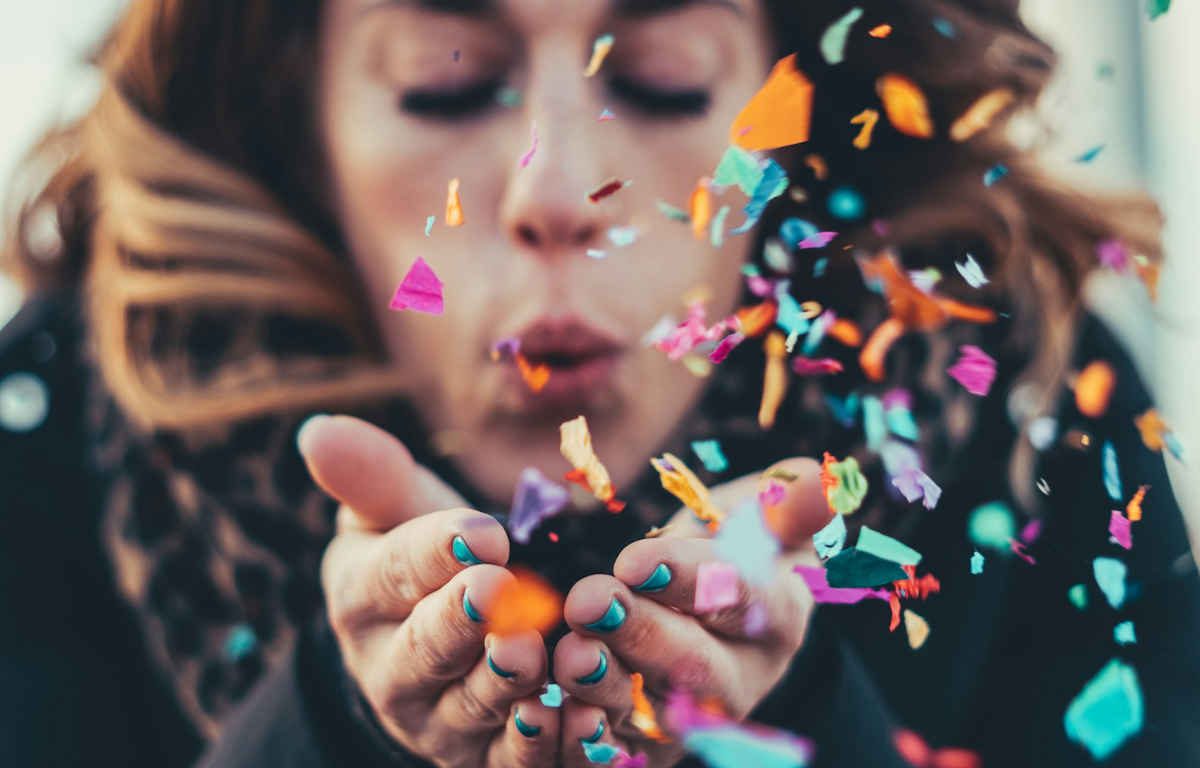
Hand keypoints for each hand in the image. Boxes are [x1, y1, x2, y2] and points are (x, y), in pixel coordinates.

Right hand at [300, 415, 558, 766]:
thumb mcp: (395, 512)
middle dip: (460, 621)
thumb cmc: (422, 560)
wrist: (441, 641)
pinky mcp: (484, 761)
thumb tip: (319, 429)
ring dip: (503, 684)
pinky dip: (538, 745)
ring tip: (531, 654)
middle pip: (424, 648)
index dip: (434, 552)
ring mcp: (437, 722)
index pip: (393, 572)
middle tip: (498, 591)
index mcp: (363, 598)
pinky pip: (510, 762)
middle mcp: (391, 669)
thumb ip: (372, 475)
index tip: (480, 531)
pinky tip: (572, 717)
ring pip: (470, 707)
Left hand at [552, 458, 828, 766]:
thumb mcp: (768, 513)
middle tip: (590, 601)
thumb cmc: (738, 544)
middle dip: (642, 633)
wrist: (707, 603)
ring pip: (655, 714)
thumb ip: (791, 499)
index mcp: (778, 613)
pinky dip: (594, 741)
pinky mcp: (654, 744)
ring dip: (608, 688)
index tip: (635, 560)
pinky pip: (625, 752)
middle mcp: (745, 675)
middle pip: (697, 665)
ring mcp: (698, 716)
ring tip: (572, 655)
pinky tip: (563, 715)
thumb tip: (826, 479)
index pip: (742, 597)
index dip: (691, 579)